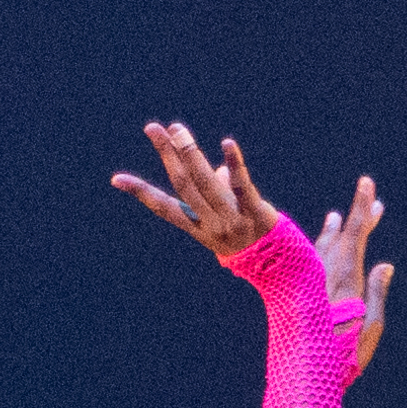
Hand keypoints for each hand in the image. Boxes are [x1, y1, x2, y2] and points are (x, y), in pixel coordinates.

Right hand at [115, 124, 387, 352]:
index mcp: (203, 232)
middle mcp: (213, 226)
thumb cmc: (262, 250)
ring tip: (177, 128)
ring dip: (189, 152)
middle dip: (167, 154)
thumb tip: (218, 168)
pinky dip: (234, 164)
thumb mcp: (234, 226)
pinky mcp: (257, 215)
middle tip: (152, 128)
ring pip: (205, 183)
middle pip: (184, 185)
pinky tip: (227, 144)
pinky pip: (242, 187)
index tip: (115, 178)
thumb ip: (222, 196)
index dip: (141, 193)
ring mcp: (234, 221)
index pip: (166, 208)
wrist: (291, 280)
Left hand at [307, 170, 397, 371]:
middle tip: (372, 197)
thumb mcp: (371, 326)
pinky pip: (310, 261)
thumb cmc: (343, 353)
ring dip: (334, 231)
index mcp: (345, 278)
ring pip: (322, 248)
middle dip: (357, 217)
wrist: (304, 372)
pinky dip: (318, 249)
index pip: (355, 234)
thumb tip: (385, 265)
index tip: (367, 183)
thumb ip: (377, 293)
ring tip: (336, 217)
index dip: (362, 208)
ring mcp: (311, 282)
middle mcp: (325, 274)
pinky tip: (317, 249)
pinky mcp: (300, 292)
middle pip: (343, 237)